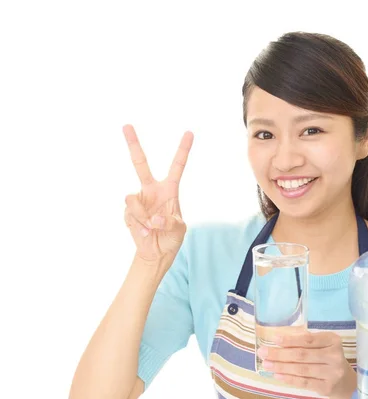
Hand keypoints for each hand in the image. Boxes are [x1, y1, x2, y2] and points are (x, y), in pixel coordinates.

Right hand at [122, 124, 193, 265]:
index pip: (177, 166)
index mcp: (169, 189)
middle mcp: (152, 190)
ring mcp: (138, 200)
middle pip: (140, 164)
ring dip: (143, 216)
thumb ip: (170, 222)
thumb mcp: (179, 229)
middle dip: (133, 144)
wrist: (156, 252)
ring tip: (151, 228)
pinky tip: (145, 233)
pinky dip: (139, 226)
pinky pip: (130, 214)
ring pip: (132, 199)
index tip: (189, 132)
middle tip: (126, 125)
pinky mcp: (128, 212)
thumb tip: (154, 219)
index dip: (183, 150)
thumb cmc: (171, 237)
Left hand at [258, 331, 356, 398]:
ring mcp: (331, 373)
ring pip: (301, 369)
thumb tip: (280, 340)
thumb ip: (307, 342)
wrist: (347, 382)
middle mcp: (334, 356)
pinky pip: (303, 382)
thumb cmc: (330, 359)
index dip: (290, 340)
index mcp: (333, 341)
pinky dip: (289, 378)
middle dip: (280, 354)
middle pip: (302, 355)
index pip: (308, 340)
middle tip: (263, 352)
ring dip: (281, 366)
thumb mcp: (324, 346)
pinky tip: (277, 374)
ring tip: (267, 364)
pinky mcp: (326, 387)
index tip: (274, 339)